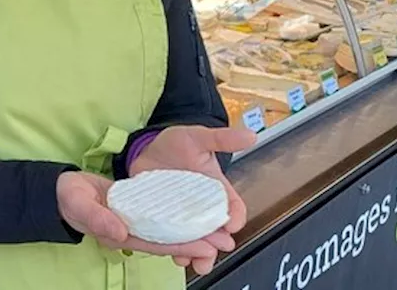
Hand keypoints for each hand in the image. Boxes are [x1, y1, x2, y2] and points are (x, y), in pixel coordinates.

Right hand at [56, 171, 231, 273]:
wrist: (61, 189)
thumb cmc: (68, 196)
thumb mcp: (78, 202)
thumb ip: (97, 217)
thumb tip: (121, 232)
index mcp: (119, 235)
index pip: (156, 243)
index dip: (182, 245)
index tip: (206, 245)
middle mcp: (130, 233)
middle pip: (168, 241)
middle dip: (196, 243)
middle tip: (225, 242)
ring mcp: (133, 223)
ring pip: (168, 232)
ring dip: (192, 233)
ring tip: (219, 232)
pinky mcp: (135, 211)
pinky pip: (161, 219)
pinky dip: (179, 220)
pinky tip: (195, 215)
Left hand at [130, 126, 256, 274]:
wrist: (145, 148)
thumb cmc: (175, 143)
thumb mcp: (198, 136)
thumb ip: (222, 138)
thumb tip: (250, 135)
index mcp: (217, 190)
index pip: (234, 208)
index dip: (235, 218)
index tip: (231, 225)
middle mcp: (202, 207)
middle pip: (216, 232)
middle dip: (216, 244)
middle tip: (212, 251)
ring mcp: (183, 215)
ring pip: (196, 241)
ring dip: (197, 253)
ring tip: (193, 261)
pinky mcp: (164, 220)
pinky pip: (173, 239)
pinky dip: (174, 248)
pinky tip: (172, 253)